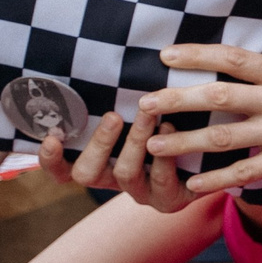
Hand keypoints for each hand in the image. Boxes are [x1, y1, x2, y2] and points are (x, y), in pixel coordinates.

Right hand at [38, 105, 205, 212]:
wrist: (210, 152)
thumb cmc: (164, 123)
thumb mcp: (136, 112)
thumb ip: (116, 99)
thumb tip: (100, 62)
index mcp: (97, 164)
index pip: (62, 170)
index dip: (52, 159)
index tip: (51, 137)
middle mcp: (113, 181)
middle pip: (87, 174)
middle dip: (100, 144)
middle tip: (113, 116)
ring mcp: (140, 193)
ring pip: (126, 174)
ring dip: (137, 142)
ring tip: (151, 115)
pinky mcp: (169, 200)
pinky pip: (162, 183)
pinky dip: (166, 157)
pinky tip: (173, 129)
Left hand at [131, 44, 261, 197]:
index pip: (235, 59)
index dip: (198, 55)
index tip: (167, 56)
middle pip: (219, 95)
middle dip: (177, 98)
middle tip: (145, 102)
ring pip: (223, 135)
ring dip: (183, 140)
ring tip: (153, 144)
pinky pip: (244, 171)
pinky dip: (214, 178)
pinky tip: (192, 183)